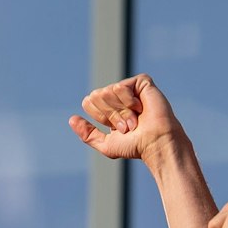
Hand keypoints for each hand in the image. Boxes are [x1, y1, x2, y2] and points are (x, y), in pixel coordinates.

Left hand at [69, 75, 188, 165]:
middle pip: (95, 95)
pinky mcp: (141, 82)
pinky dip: (127, 101)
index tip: (117, 128)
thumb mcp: (106, 144)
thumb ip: (87, 134)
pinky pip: (120, 86)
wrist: (155, 143)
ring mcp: (130, 88)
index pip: (88, 101)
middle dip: (109, 115)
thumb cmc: (136, 146)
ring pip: (106, 91)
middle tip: (128, 125)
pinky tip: (140, 107)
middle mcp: (118, 96)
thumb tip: (72, 119)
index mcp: (109, 107)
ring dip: (120, 112)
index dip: (100, 116)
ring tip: (135, 120)